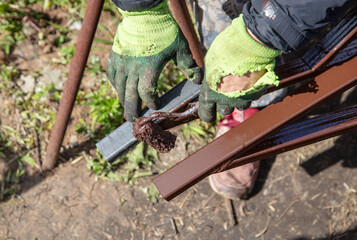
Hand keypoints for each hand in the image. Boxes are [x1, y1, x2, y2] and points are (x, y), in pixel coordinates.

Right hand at [108, 1, 201, 120]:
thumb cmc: (164, 30)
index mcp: (150, 67)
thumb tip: (198, 80)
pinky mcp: (115, 56)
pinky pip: (112, 75)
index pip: (147, 92)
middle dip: (132, 109)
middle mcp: (133, 68)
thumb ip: (188, 65)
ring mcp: (121, 62)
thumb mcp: (180, 47)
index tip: (155, 106)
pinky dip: (115, 85)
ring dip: (123, 100)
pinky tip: (119, 90)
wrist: (144, 13)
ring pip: (119, 88)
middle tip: (132, 120)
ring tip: (126, 109)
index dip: (150, 102)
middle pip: (130, 95)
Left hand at [198, 15, 279, 122]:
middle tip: (225, 90)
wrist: (252, 44)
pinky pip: (251, 97)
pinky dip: (249, 92)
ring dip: (238, 99)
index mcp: (210, 93)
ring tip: (238, 84)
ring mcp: (242, 99)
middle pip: (223, 111)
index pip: (206, 114)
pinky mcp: (256, 94)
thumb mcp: (211, 63)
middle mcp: (226, 100)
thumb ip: (210, 77)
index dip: (206, 113)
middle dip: (224, 104)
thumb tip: (210, 80)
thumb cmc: (227, 50)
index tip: (209, 109)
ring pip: (239, 107)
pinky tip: (249, 79)